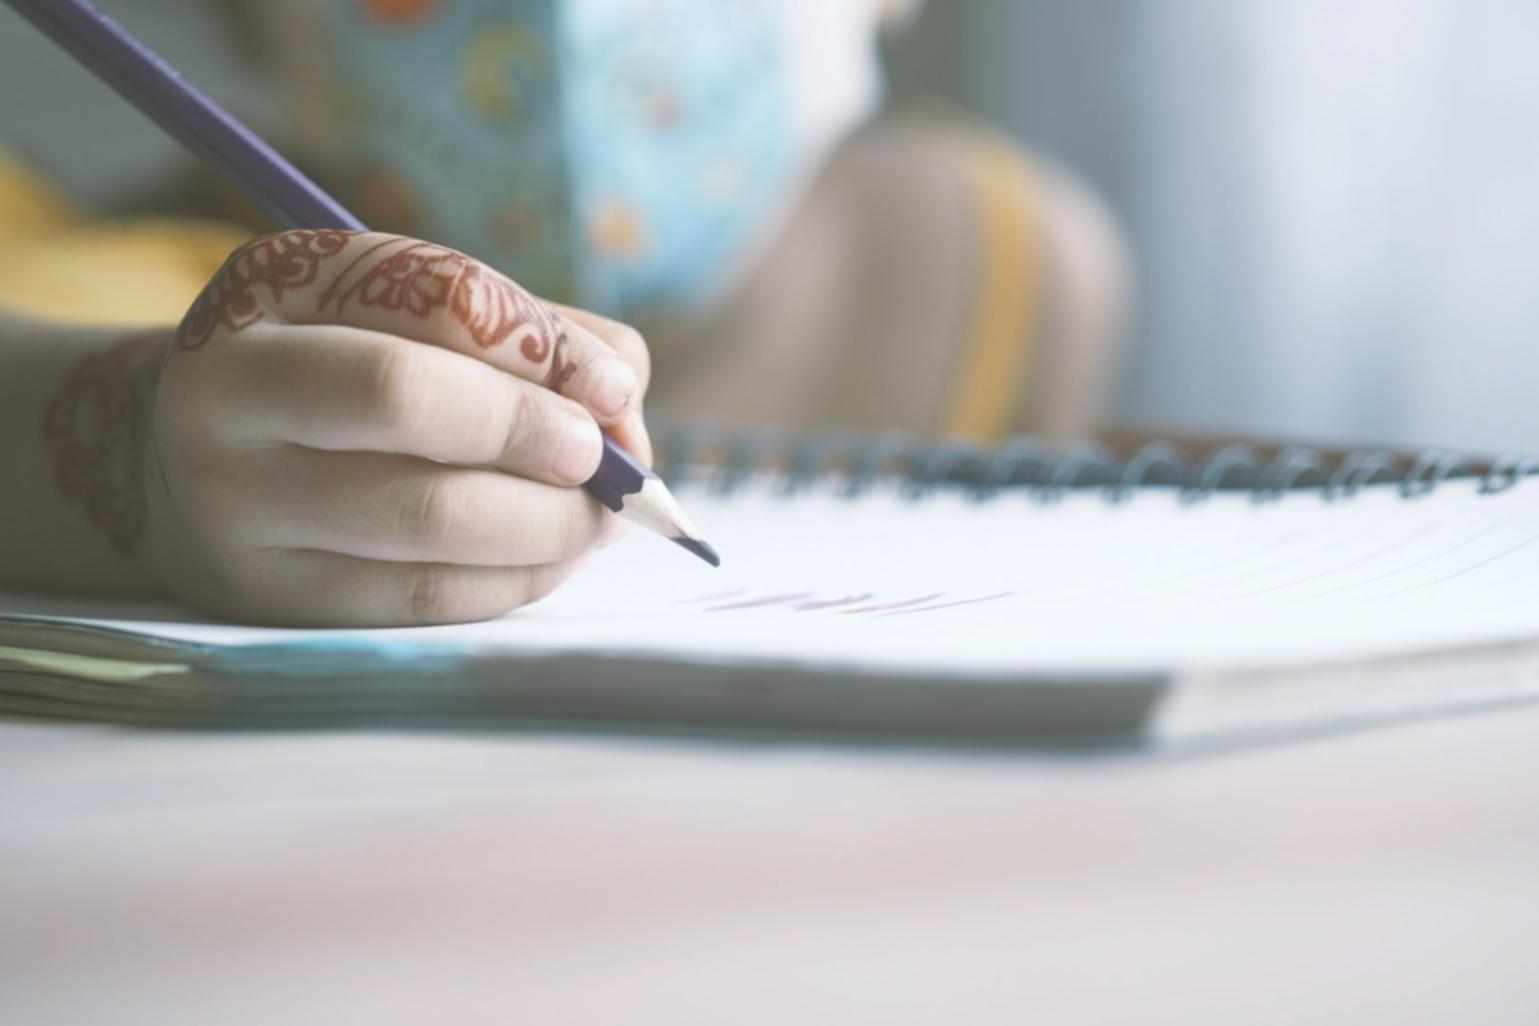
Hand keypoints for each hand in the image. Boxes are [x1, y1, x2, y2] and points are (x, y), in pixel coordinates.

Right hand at [140, 230, 650, 625]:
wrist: (189, 466)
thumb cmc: (342, 372)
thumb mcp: (407, 314)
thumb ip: (529, 332)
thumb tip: (624, 406)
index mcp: (270, 285)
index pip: (435, 297)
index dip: (549, 345)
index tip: (616, 389)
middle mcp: (230, 390)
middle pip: (408, 398)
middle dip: (539, 432)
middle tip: (604, 463)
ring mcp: (240, 505)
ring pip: (428, 517)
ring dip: (551, 522)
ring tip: (600, 517)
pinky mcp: (275, 597)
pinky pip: (426, 596)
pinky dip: (518, 578)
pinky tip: (549, 558)